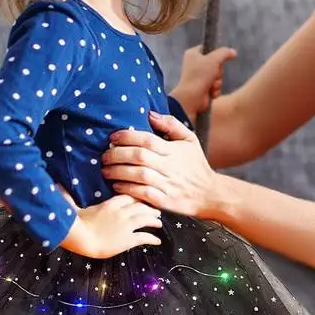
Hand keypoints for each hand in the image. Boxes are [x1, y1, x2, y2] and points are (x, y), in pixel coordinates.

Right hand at [60, 192, 162, 258]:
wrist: (81, 239)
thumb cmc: (76, 223)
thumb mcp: (74, 205)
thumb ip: (69, 194)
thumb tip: (55, 183)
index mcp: (112, 202)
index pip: (131, 194)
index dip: (140, 194)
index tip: (144, 196)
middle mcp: (122, 212)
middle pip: (142, 205)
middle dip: (151, 207)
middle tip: (156, 209)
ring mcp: (126, 226)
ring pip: (146, 219)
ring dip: (154, 220)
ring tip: (158, 222)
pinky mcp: (128, 240)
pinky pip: (144, 237)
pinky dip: (152, 238)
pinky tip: (157, 241)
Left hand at [102, 111, 219, 217]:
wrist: (210, 194)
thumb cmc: (196, 165)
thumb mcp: (189, 139)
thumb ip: (171, 124)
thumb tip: (150, 114)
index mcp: (173, 150)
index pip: (147, 140)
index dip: (127, 137)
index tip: (113, 137)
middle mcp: (169, 166)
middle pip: (139, 156)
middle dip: (117, 154)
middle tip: (104, 154)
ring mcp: (166, 184)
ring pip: (138, 175)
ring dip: (118, 172)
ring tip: (105, 170)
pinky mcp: (164, 201)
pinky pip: (142, 194)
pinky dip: (127, 189)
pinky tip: (116, 185)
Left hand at [172, 45, 236, 119]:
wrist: (192, 98)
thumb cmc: (200, 76)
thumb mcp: (214, 59)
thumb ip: (224, 53)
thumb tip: (233, 52)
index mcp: (193, 54)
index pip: (209, 48)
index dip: (216, 53)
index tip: (220, 58)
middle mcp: (195, 64)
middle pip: (216, 63)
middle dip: (218, 71)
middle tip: (214, 74)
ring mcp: (198, 77)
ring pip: (217, 75)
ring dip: (217, 81)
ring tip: (211, 85)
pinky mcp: (202, 88)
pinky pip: (215, 86)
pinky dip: (215, 89)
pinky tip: (210, 92)